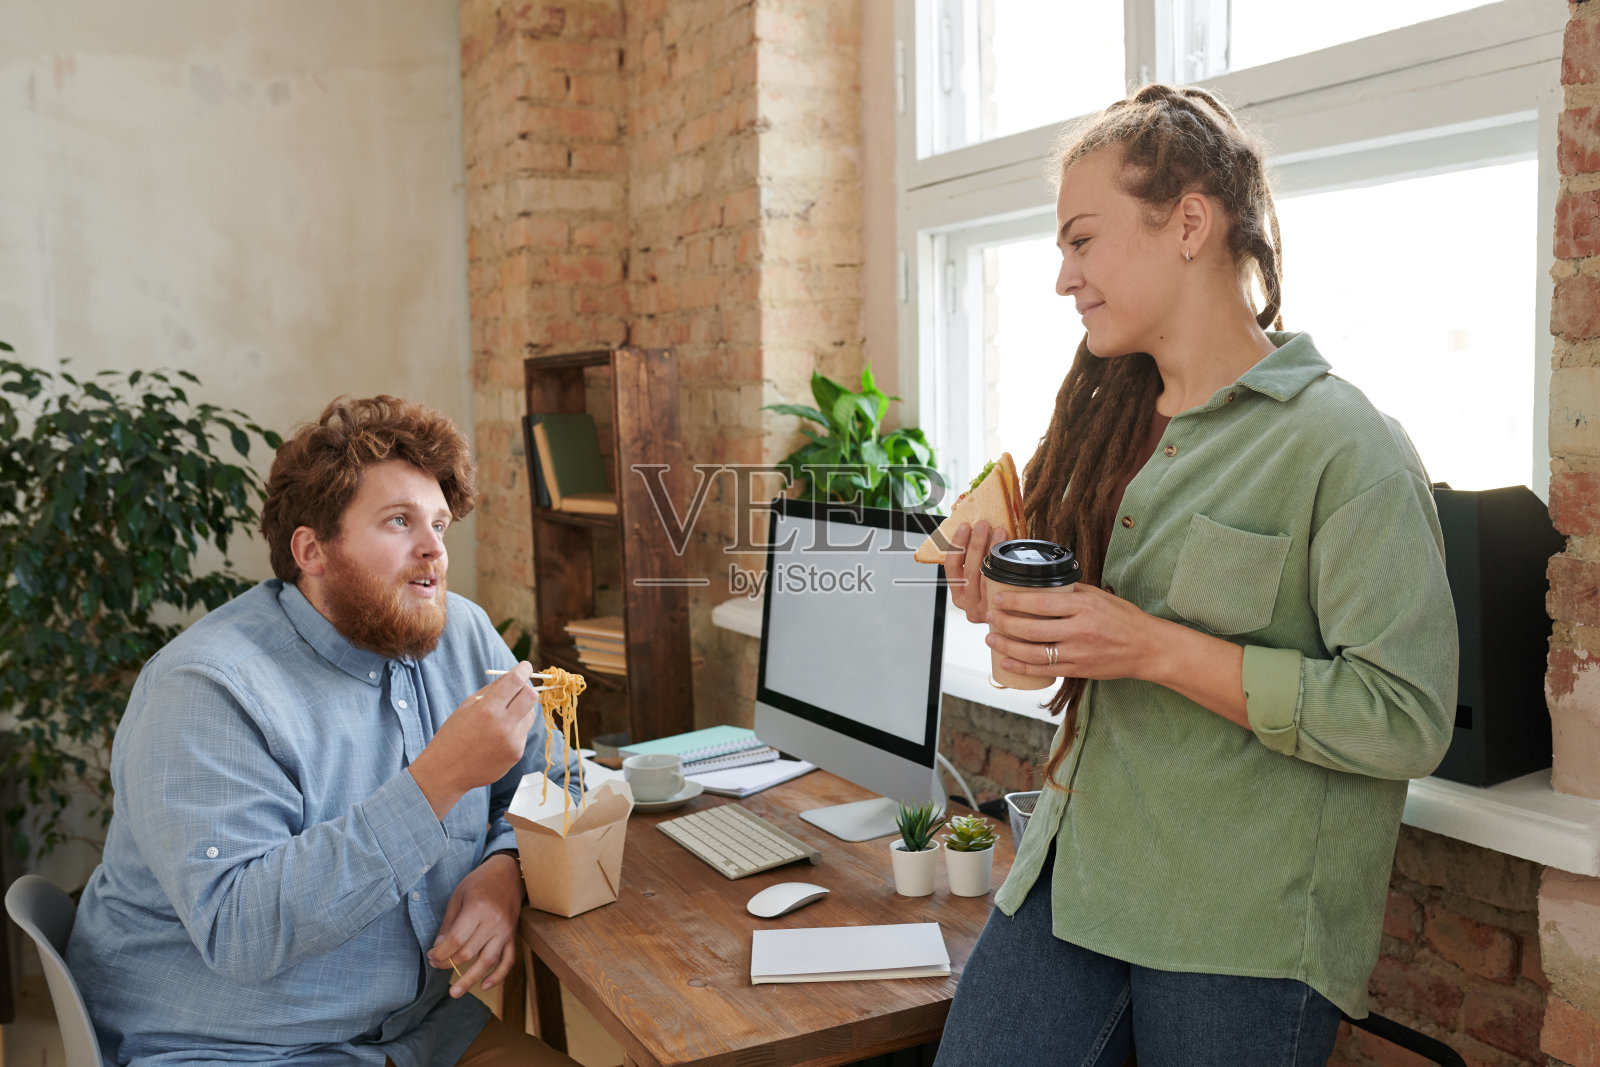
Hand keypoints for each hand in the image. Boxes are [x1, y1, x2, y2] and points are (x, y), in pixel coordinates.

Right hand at [410, 662, 542, 819]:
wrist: (446, 771)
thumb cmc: (453, 735)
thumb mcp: (467, 706)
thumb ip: (492, 690)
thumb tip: (515, 675)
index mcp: (487, 710)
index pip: (516, 681)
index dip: (523, 670)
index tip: (525, 666)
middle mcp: (503, 725)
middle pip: (531, 696)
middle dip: (526, 688)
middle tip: (517, 689)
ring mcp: (512, 742)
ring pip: (531, 715)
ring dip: (522, 709)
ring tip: (503, 715)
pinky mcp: (516, 754)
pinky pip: (524, 732)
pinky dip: (516, 728)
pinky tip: (498, 735)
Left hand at [426, 853, 523, 997]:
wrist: (508, 873)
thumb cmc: (479, 882)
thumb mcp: (458, 897)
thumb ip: (449, 924)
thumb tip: (438, 950)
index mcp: (477, 909)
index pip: (455, 941)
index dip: (440, 954)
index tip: (431, 956)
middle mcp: (494, 922)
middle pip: (468, 953)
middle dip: (448, 964)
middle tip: (436, 965)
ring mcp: (506, 931)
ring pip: (488, 962)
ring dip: (470, 980)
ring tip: (455, 993)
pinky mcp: (513, 936)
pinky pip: (508, 960)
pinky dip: (498, 976)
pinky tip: (485, 986)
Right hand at [942, 520, 1009, 623]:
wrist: (1017, 618)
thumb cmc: (998, 591)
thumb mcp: (981, 579)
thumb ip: (976, 561)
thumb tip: (979, 529)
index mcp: (957, 594)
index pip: (951, 567)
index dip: (957, 545)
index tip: (964, 526)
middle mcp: (966, 604)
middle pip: (968, 570)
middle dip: (975, 543)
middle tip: (983, 525)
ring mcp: (983, 610)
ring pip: (984, 576)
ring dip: (991, 550)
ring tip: (999, 532)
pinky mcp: (998, 611)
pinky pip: (998, 584)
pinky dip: (1002, 566)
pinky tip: (1007, 553)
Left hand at [985, 584, 1162, 683]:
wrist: (1148, 648)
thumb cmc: (1123, 618)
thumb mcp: (1099, 596)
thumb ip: (1072, 591)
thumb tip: (1042, 583)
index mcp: (1084, 607)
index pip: (1041, 603)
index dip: (1015, 602)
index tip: (998, 599)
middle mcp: (1080, 630)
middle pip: (1032, 629)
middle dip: (1004, 623)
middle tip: (989, 617)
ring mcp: (1079, 653)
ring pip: (1033, 652)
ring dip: (1007, 646)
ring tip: (990, 639)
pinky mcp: (1079, 670)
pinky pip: (1044, 670)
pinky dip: (1022, 667)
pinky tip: (1006, 662)